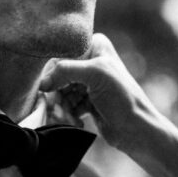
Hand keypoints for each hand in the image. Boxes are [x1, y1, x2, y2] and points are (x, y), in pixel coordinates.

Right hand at [39, 33, 159, 153]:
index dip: (53, 75)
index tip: (48, 91)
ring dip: (63, 108)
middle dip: (58, 95)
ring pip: (60, 92)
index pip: (61, 56)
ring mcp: (88, 81)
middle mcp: (91, 61)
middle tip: (59, 110)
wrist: (136, 130)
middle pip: (58, 76)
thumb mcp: (95, 75)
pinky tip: (78, 121)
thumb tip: (41, 82)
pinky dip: (69, 114)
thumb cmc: (123, 99)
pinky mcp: (87, 100)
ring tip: (70, 119)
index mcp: (95, 46)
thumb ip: (65, 70)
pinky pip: (67, 104)